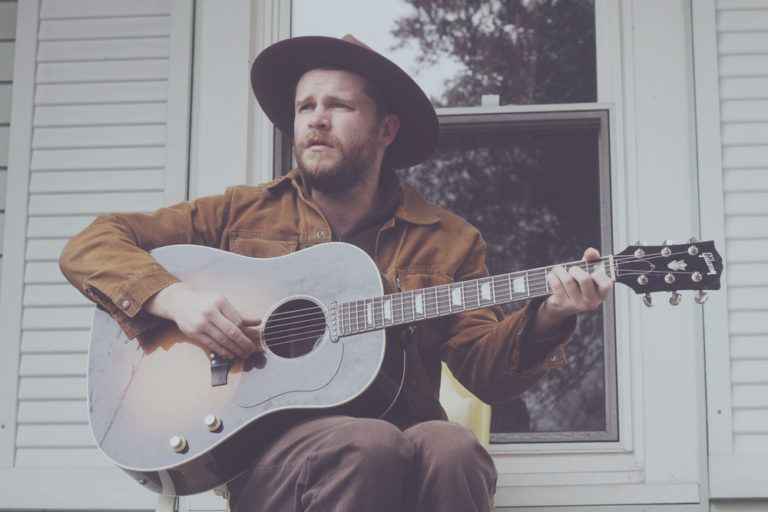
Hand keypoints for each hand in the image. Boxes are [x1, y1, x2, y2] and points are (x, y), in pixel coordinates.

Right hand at [145, 282, 261, 358]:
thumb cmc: (204, 301)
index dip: (245, 331)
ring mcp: (201, 323)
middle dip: (243, 343)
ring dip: (234, 350)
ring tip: (242, 354)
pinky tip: (229, 354)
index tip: (249, 337)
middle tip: (250, 350)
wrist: (180, 301)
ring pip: (222, 340)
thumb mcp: (222, 302)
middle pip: (231, 332)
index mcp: (220, 302)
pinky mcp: (194, 333)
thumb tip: (258, 321)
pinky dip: (222, 351)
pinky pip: (212, 344)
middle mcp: (210, 312)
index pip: (237, 321)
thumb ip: (239, 314)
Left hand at [532, 248, 612, 336]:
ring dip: (560, 270)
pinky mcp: (563, 305)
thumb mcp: (587, 271)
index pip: (606, 284)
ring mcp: (577, 305)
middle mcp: (592, 302)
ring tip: (558, 269)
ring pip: (568, 281)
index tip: (591, 272)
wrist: (561, 303)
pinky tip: (552, 276)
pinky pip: (557, 286)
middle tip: (571, 269)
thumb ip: (591, 260)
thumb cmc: (577, 284)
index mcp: (602, 294)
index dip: (598, 275)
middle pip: (584, 279)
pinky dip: (552, 277)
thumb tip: (591, 251)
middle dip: (575, 269)